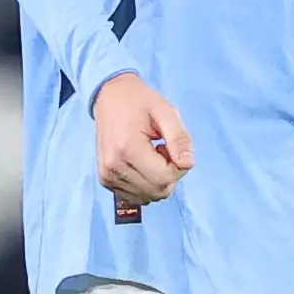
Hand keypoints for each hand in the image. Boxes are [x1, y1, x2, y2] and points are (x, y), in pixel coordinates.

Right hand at [93, 72, 193, 208]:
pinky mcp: (105, 180)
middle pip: (158, 191)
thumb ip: (179, 138)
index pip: (165, 178)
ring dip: (158, 180)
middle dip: (169, 174)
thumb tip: (188, 164)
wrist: (109, 97)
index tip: (171, 146)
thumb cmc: (139, 102)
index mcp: (128, 148)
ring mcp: (107, 176)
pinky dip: (146, 184)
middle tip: (162, 149)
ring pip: (148, 196)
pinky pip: (136, 196)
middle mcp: (114, 167)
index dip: (178, 167)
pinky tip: (141, 163)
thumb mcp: (166, 111)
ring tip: (150, 154)